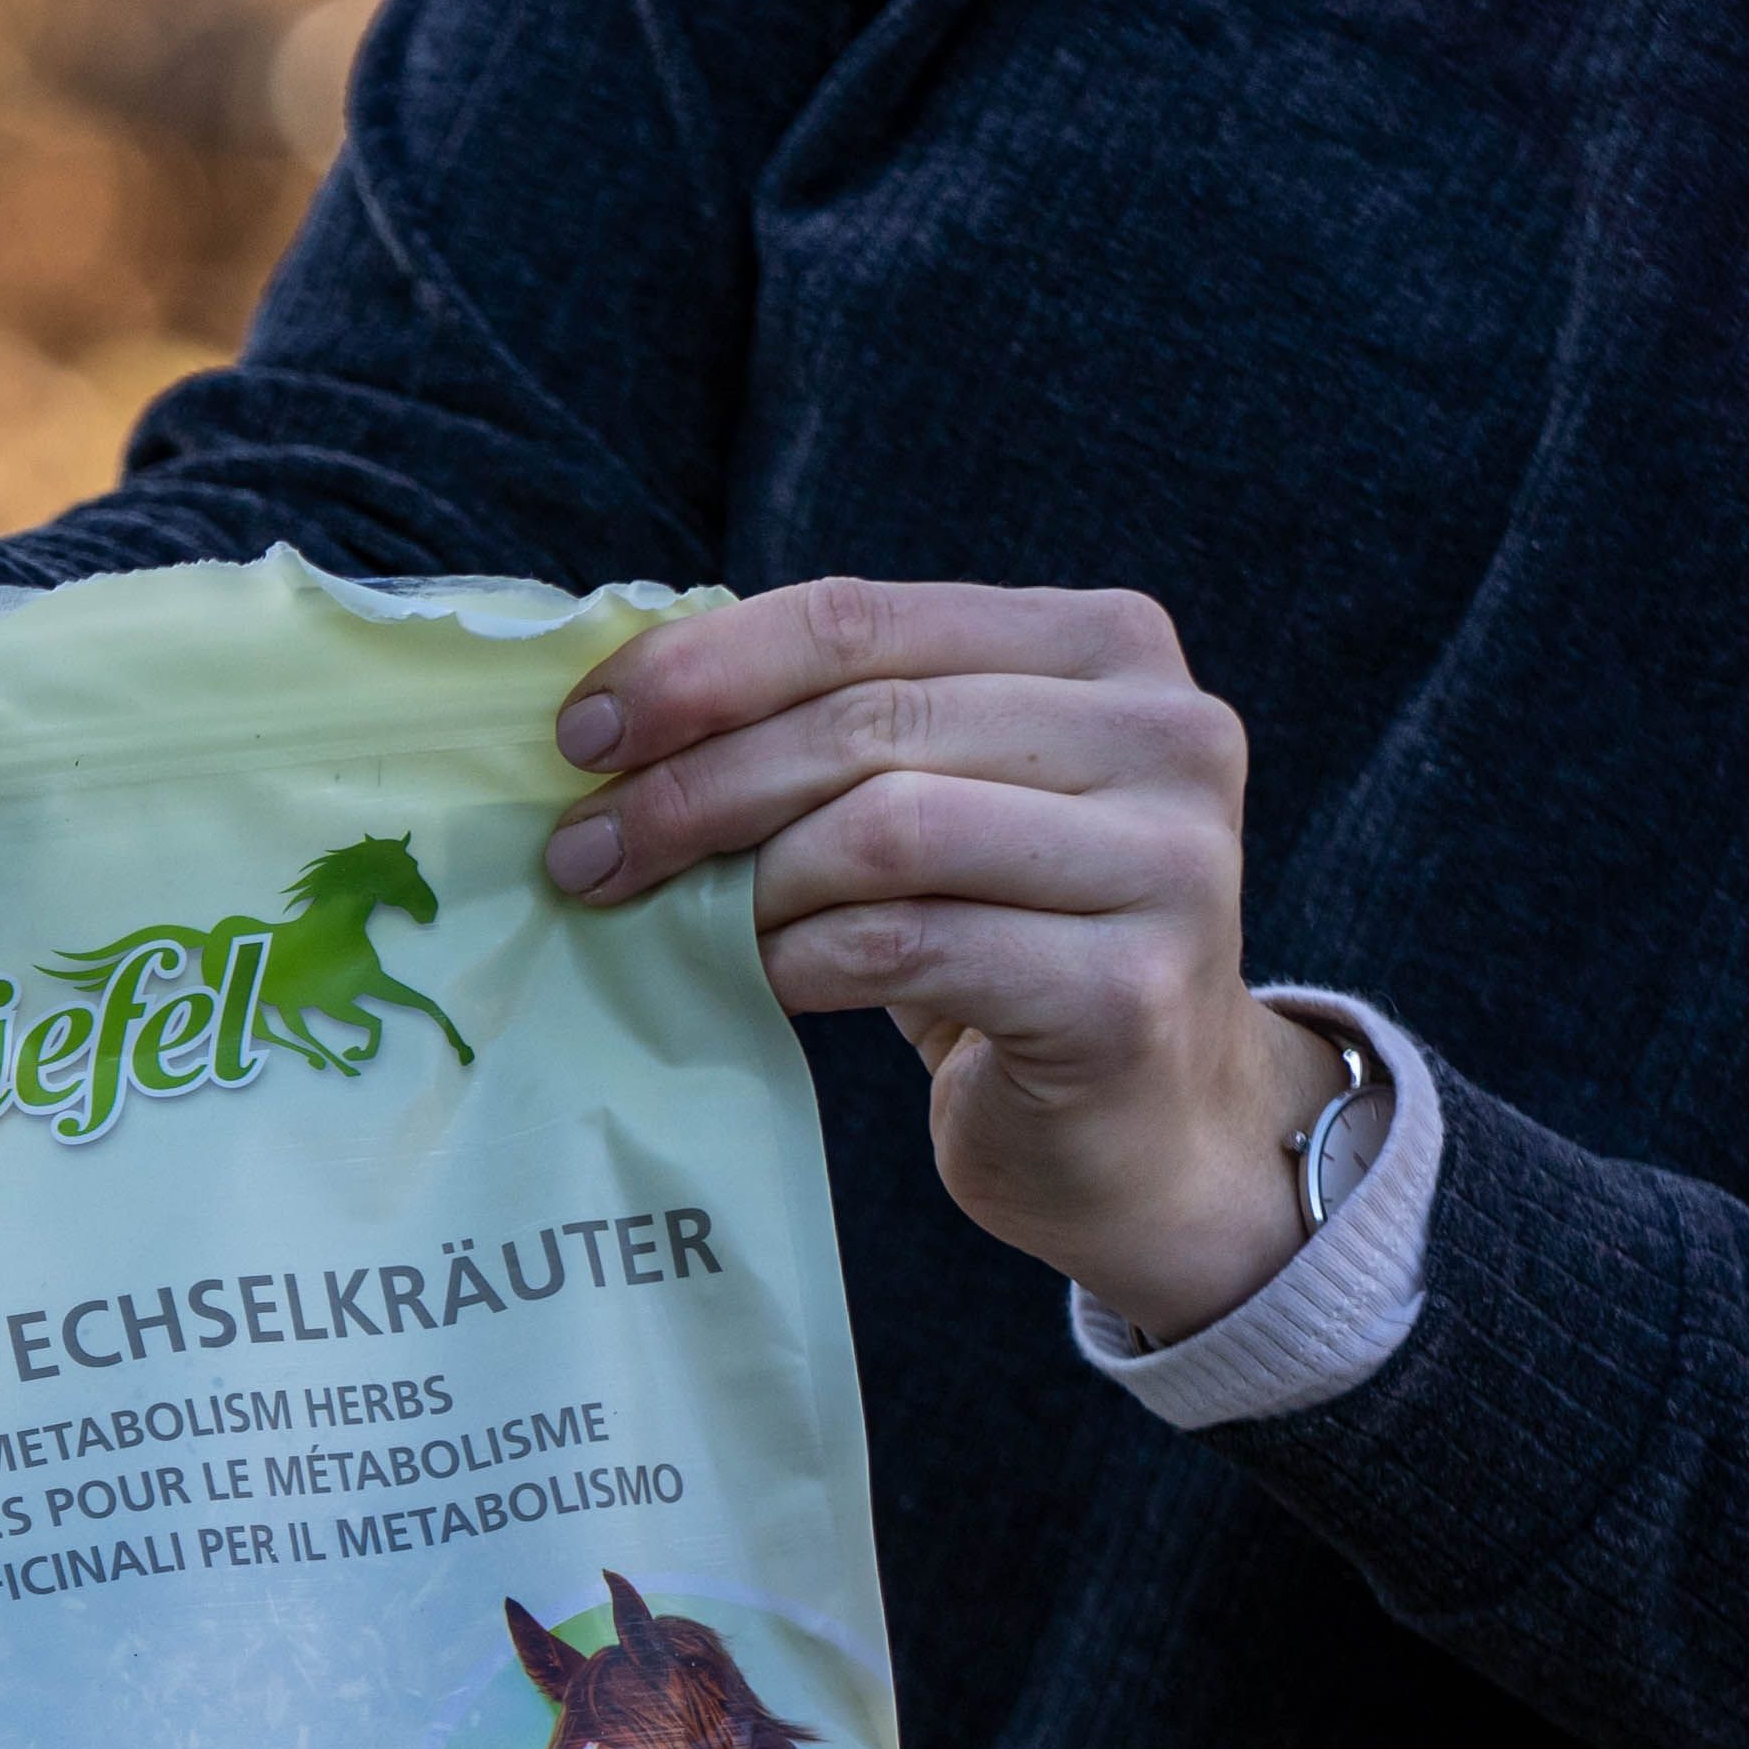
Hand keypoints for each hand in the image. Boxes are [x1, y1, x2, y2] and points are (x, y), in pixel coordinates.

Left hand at [542, 579, 1354, 1338]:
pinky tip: (757, 979)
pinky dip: (802, 959)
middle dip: (697, 784)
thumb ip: (842, 725)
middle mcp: (1164, 733)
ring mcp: (1165, 862)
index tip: (583, 732)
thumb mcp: (942, 804)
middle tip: (583, 851)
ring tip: (660, 919)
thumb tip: (626, 699)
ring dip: (743, 877)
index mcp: (1108, 646)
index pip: (865, 616)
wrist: (1147, 1133)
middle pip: (868, 720)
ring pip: (886, 829)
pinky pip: (910, 946)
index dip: (705, 666)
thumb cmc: (1011, 948)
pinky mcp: (1127, 990)